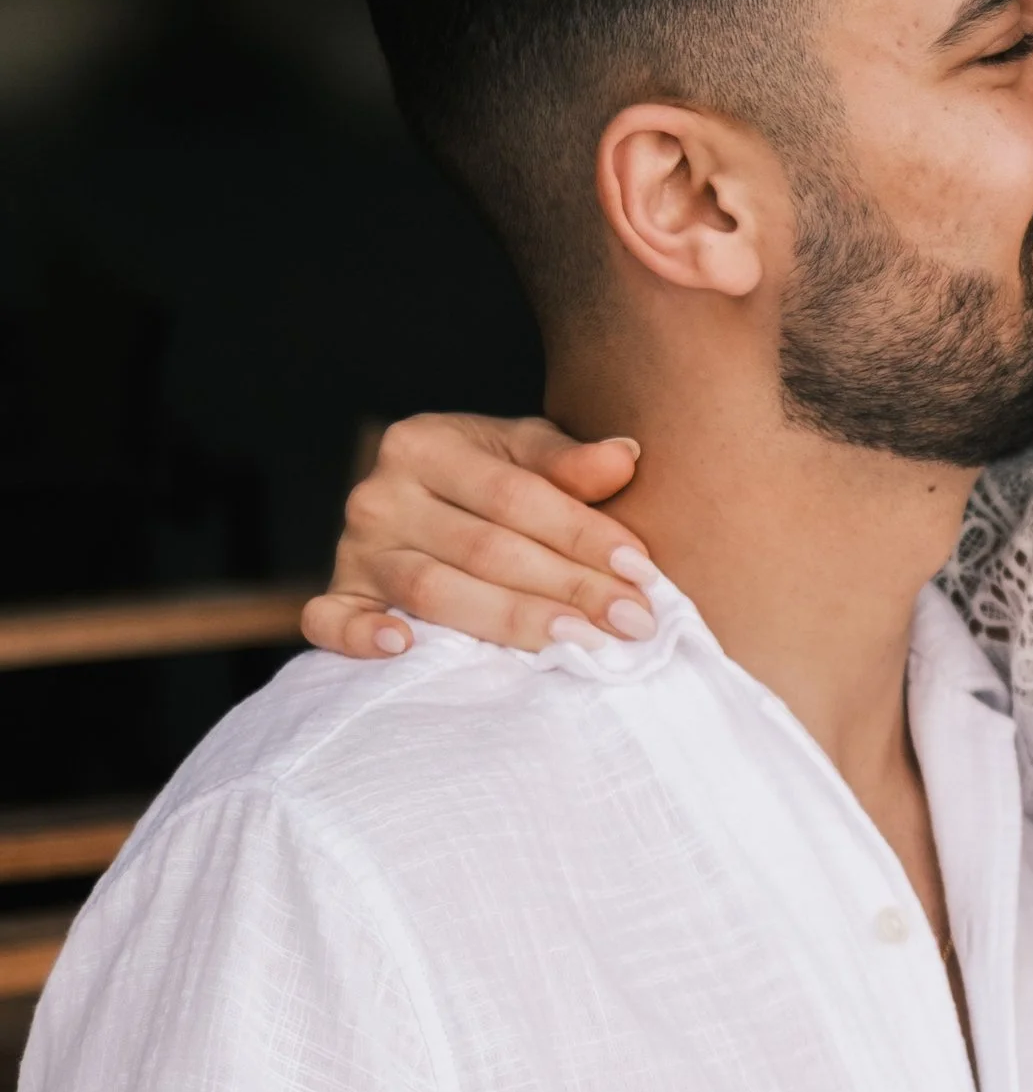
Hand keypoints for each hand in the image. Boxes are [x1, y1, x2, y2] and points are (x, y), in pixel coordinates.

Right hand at [302, 414, 653, 658]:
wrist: (430, 505)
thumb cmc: (491, 483)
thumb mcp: (527, 456)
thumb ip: (571, 462)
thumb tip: (625, 456)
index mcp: (425, 443)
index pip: (516, 496)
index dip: (583, 535)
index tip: (642, 571)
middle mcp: (380, 493)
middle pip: (484, 549)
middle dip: (567, 588)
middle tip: (631, 623)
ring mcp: (354, 549)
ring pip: (432, 590)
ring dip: (510, 622)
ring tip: (577, 644)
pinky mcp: (338, 595)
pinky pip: (330, 620)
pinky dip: (360, 636)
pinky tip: (404, 647)